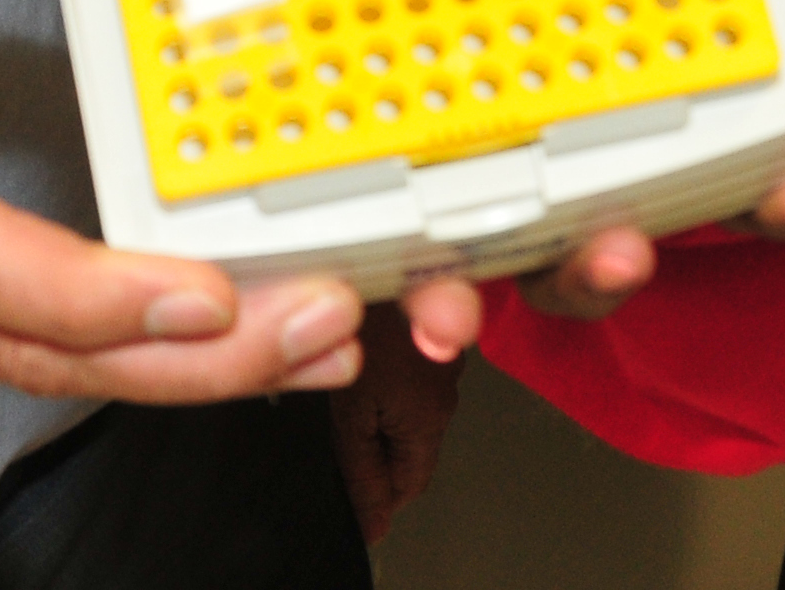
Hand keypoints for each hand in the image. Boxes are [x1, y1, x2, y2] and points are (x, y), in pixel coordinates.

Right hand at [0, 0, 363, 401]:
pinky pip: (18, 355)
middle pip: (14, 341)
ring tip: (307, 339)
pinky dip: (124, 360)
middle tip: (308, 326)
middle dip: (172, 357)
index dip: (73, 285)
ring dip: (172, 374)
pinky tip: (223, 339)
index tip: (190, 292)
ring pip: (27, 370)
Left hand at [327, 303, 462, 542]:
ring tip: (342, 393)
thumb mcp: (349, 415)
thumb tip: (373, 525)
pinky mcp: (427, 330)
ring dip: (380, 408)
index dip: (379, 496)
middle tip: (338, 437)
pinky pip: (409, 372)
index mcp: (430, 417)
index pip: (411, 484)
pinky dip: (385, 375)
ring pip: (409, 406)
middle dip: (378, 449)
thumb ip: (361, 473)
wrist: (370, 258)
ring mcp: (440, 355)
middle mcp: (446, 387)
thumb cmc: (363, 326)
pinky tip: (356, 358)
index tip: (353, 498)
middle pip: (412, 444)